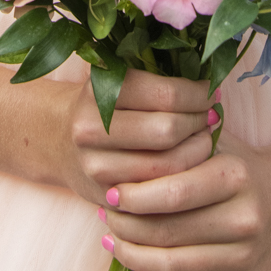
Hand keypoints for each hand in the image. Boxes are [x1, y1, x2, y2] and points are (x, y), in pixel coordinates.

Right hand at [54, 70, 216, 204]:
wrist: (57, 139)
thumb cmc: (104, 102)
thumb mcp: (121, 78)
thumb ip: (159, 74)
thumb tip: (213, 75)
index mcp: (100, 89)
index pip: (167, 93)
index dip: (199, 93)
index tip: (212, 91)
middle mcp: (91, 128)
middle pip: (168, 131)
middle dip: (200, 122)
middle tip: (212, 116)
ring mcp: (96, 166)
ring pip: (167, 166)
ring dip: (197, 151)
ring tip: (206, 138)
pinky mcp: (106, 196)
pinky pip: (158, 193)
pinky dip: (182, 178)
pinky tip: (190, 163)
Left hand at [99, 130, 270, 270]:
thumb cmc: (241, 165)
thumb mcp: (216, 143)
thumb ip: (178, 143)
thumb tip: (124, 150)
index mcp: (235, 178)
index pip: (172, 193)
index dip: (134, 196)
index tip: (111, 192)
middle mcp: (243, 218)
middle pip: (168, 232)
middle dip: (127, 227)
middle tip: (106, 217)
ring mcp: (245, 256)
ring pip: (174, 267)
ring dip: (134, 257)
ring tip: (113, 241)